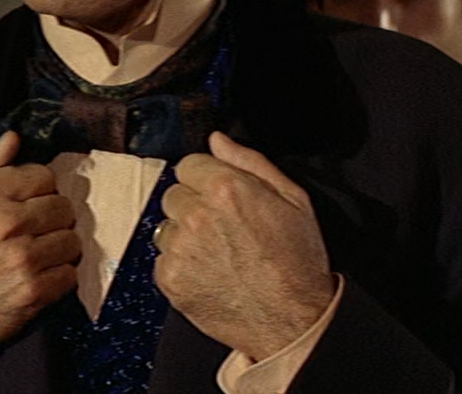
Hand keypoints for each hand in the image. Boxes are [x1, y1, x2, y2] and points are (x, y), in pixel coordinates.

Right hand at [0, 131, 79, 346]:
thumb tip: (13, 138)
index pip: (43, 175)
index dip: (37, 188)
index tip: (27, 202)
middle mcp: (6, 222)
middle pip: (62, 205)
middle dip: (51, 216)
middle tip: (32, 230)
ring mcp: (23, 258)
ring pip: (72, 239)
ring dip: (58, 247)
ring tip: (35, 254)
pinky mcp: (34, 292)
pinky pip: (70, 274)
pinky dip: (58, 276)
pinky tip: (36, 276)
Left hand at [154, 132, 336, 359]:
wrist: (293, 321)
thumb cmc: (298, 262)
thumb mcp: (293, 199)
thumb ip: (250, 162)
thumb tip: (217, 139)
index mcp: (226, 188)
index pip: (189, 164)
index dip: (206, 180)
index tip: (220, 197)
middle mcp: (196, 214)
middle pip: (174, 194)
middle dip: (194, 206)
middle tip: (224, 230)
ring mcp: (180, 248)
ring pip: (166, 227)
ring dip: (185, 237)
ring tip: (219, 256)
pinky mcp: (170, 278)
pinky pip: (163, 259)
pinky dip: (181, 266)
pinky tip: (210, 275)